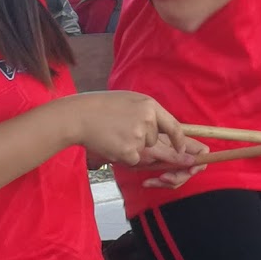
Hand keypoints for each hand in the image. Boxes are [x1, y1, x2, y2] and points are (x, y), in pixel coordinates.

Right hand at [72, 91, 187, 166]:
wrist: (78, 116)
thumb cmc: (102, 107)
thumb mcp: (130, 100)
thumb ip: (148, 112)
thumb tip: (162, 127)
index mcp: (150, 106)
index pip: (174, 126)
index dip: (179, 140)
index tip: (182, 148)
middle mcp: (148, 121)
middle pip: (154, 140)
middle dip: (142, 139)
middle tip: (120, 129)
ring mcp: (138, 137)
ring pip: (142, 150)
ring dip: (130, 147)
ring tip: (113, 133)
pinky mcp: (129, 151)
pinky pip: (132, 159)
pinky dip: (123, 155)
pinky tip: (110, 143)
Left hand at [135, 133, 208, 188]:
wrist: (116, 149)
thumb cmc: (132, 144)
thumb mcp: (153, 150)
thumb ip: (173, 156)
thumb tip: (193, 162)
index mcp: (180, 141)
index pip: (201, 150)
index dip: (200, 161)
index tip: (190, 170)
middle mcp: (178, 151)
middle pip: (192, 166)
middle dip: (180, 176)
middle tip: (165, 179)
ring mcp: (170, 160)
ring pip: (179, 175)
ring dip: (168, 182)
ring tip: (152, 181)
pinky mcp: (161, 168)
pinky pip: (168, 179)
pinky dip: (159, 183)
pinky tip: (147, 182)